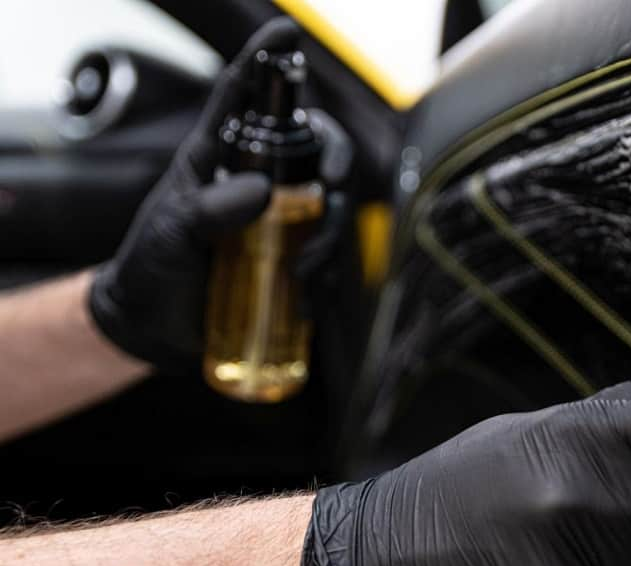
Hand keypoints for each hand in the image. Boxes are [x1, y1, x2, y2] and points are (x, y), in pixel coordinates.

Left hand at [88, 18, 353, 370]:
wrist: (152, 325)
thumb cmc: (151, 266)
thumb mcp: (172, 231)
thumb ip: (212, 209)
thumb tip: (264, 193)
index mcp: (218, 158)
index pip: (243, 97)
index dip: (266, 60)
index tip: (288, 32)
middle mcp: (255, 181)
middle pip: (312, 148)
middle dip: (334, 159)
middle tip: (332, 185)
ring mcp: (278, 221)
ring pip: (329, 205)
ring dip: (331, 234)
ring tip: (306, 270)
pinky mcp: (292, 260)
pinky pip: (328, 255)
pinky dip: (328, 272)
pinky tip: (307, 294)